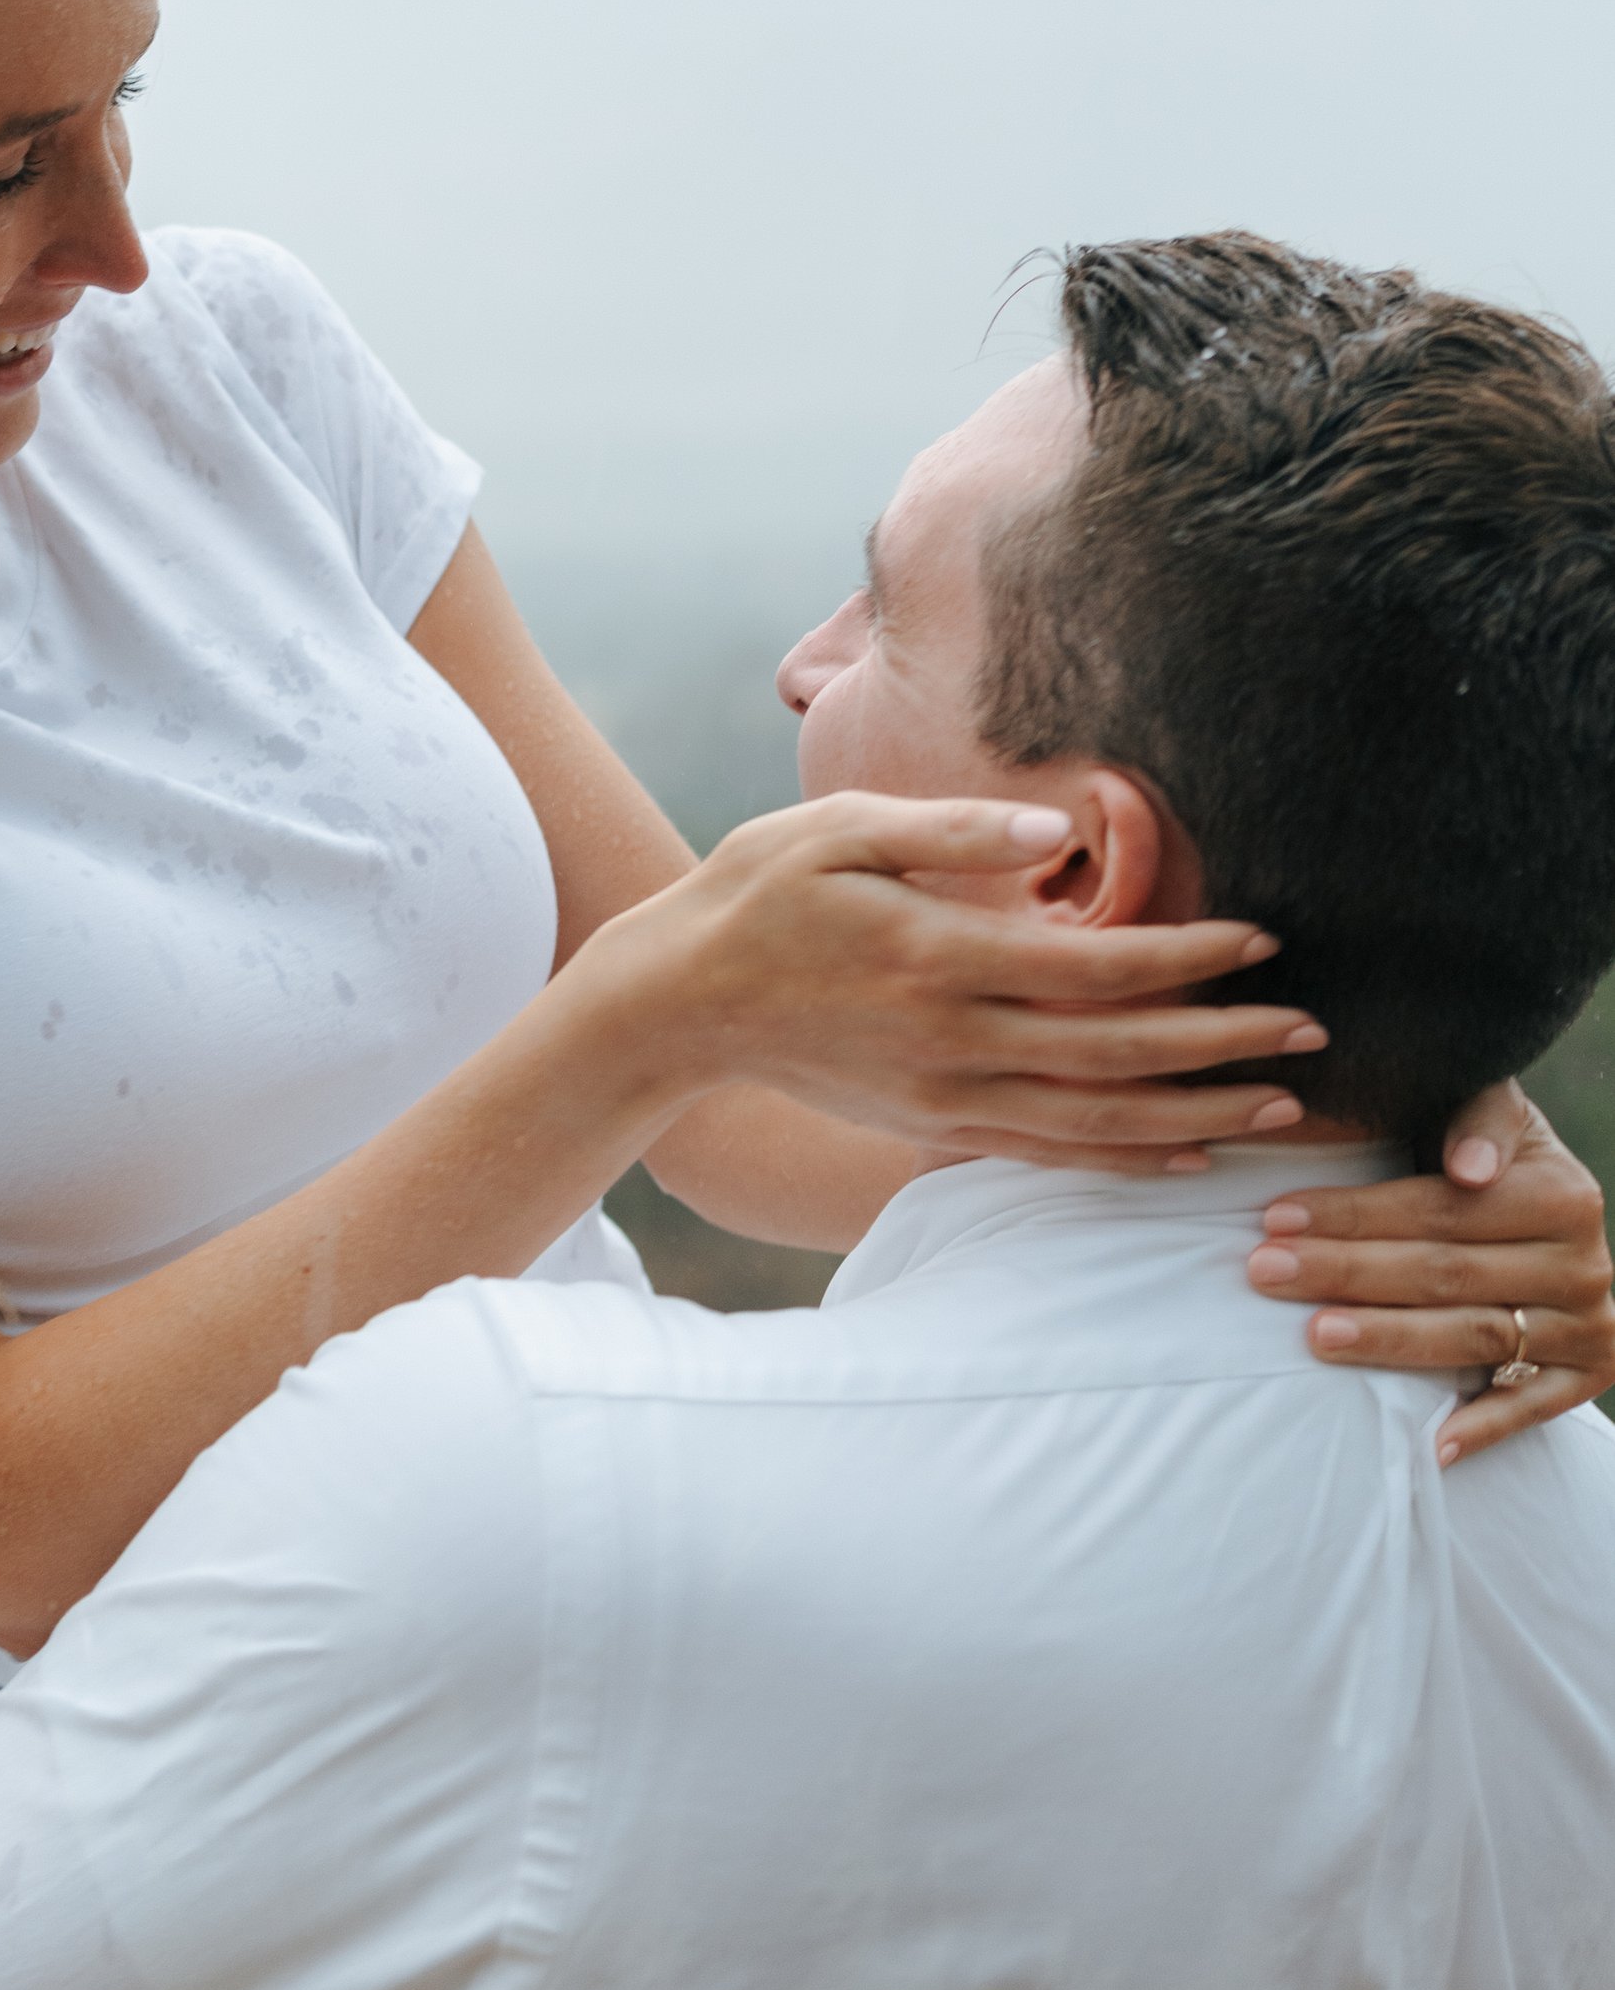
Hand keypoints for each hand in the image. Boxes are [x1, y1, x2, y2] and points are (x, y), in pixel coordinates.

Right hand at [571, 792, 1324, 1167]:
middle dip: (1222, 1045)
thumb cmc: (760, 892)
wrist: (676, 1000)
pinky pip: (1043, 1153)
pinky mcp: (928, 1124)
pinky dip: (1120, 1160)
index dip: (1187, 957)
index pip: (1096, 966)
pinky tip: (1182, 1155)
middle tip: (1313, 1034)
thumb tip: (1055, 833)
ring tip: (1279, 1110)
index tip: (1262, 940)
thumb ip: (952, 831)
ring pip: (1092, 1121)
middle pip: (1116, 1054)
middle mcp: (951, 1040)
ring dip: (1193, 1117)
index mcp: (939, 957)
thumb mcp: (840, 829)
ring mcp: (941, 1095)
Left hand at [1245, 1086, 1614, 1459]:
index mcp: (1561, 1194)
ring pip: (1477, 1337)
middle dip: (1348, 1272)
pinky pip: (1534, 1407)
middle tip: (1267, 1271)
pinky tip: (1432, 1444)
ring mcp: (1587, 1324)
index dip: (1357, 1214)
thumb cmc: (1503, 1165)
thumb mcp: (1502, 1121)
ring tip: (1315, 1334)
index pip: (1442, 1209)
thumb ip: (1480, 1118)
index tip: (1276, 1218)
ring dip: (1391, 1340)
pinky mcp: (1589, 1375)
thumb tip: (1470, 1168)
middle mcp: (1582, 1263)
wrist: (1566, 1225)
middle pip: (1448, 1273)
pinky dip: (1485, 1427)